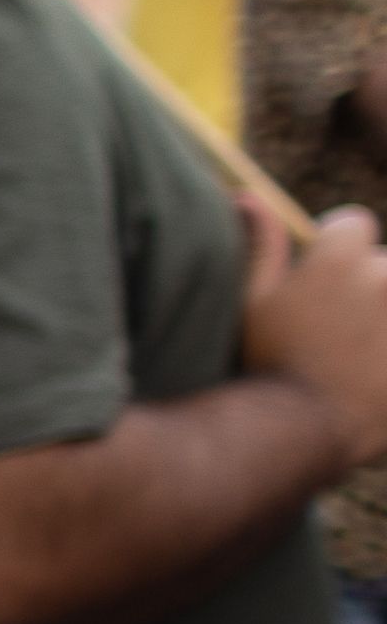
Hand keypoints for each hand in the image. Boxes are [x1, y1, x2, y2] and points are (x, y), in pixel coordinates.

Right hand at [244, 201, 386, 467]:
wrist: (306, 429)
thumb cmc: (267, 362)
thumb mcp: (252, 302)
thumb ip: (262, 245)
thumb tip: (250, 194)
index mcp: (341, 257)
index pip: (352, 224)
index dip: (333, 247)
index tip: (318, 277)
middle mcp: (385, 276)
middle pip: (384, 263)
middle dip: (365, 284)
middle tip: (336, 325)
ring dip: (380, 314)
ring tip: (357, 349)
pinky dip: (383, 347)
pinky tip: (368, 365)